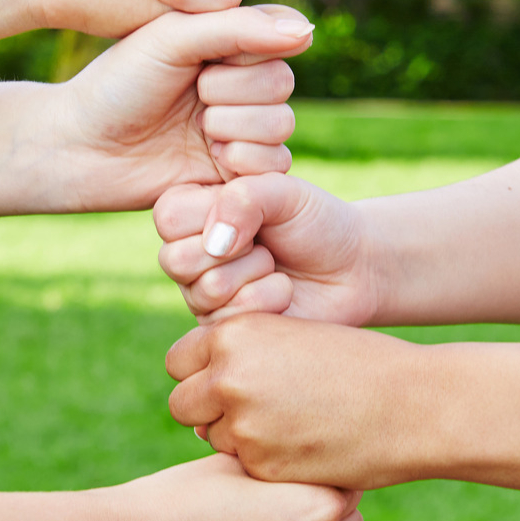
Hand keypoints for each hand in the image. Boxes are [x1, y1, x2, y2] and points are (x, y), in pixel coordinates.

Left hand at [42, 5, 310, 211]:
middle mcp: (239, 87)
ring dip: (236, 129)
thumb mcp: (173, 40)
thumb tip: (308, 31)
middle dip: (234, 95)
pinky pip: (274, 167)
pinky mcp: (237, 176)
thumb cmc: (119, 87)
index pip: (277, 41)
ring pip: (282, 126)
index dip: (242, 58)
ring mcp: (240, 131)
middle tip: (193, 101)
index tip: (197, 66)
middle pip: (282, 86)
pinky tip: (209, 159)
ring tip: (198, 133)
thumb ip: (239, 28)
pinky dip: (243, 163)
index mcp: (226, 45)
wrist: (85, 150)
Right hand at [155, 172, 375, 324]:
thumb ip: (244, 197)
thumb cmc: (316, 223)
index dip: (214, 215)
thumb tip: (215, 241)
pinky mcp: (221, 329)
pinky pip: (229, 320)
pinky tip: (282, 293)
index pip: (168, 217)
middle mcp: (188, 254)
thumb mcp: (285, 191)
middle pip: (177, 260)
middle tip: (264, 243)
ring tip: (275, 266)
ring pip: (206, 291)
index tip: (253, 212)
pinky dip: (268, 300)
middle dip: (237, 250)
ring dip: (257, 274)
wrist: (351, 269)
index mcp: (192, 213)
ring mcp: (201, 295)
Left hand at [166, 314, 431, 488]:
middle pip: (183, 404)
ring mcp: (243, 425)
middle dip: (208, 410)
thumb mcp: (293, 336)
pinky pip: (242, 467)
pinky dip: (265, 463)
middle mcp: (228, 377)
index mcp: (234, 334)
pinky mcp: (263, 466)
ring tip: (291, 426)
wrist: (415, 405)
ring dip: (238, 437)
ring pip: (211, 438)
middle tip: (252, 412)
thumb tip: (197, 386)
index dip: (202, 374)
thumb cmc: (359, 365)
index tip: (228, 382)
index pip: (179, 361)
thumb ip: (243, 353)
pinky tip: (304, 448)